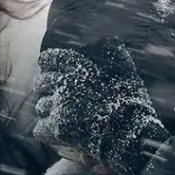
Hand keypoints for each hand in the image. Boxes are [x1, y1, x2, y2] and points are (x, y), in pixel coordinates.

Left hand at [33, 38, 169, 174]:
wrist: (133, 134)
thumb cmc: (132, 103)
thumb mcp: (126, 71)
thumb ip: (114, 53)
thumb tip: (109, 40)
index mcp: (80, 67)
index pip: (51, 59)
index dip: (48, 64)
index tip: (47, 69)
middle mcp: (67, 82)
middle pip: (42, 83)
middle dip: (46, 89)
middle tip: (54, 96)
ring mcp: (61, 105)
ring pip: (41, 106)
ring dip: (49, 111)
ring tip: (60, 116)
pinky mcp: (58, 126)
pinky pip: (40, 129)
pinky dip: (47, 131)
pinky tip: (58, 133)